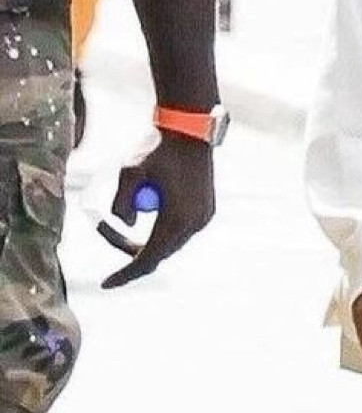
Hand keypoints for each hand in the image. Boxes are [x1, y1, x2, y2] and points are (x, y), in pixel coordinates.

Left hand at [99, 131, 216, 289]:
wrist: (190, 129)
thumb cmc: (158, 148)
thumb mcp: (129, 172)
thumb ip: (121, 203)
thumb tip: (127, 225)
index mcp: (177, 218)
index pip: (147, 258)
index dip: (125, 273)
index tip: (106, 283)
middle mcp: (195, 223)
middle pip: (158, 253)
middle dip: (130, 250)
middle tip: (103, 230)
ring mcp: (204, 217)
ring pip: (169, 242)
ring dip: (147, 235)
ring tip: (132, 201)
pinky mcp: (206, 210)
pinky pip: (179, 229)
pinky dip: (163, 226)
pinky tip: (155, 201)